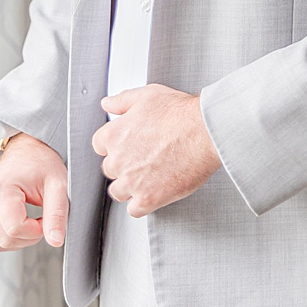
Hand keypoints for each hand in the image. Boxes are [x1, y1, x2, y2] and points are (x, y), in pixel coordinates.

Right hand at [0, 133, 68, 251]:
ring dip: (20, 239)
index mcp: (0, 190)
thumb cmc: (42, 163)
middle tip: (44, 219)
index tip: (48, 218)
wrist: (26, 151)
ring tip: (34, 220)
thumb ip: (57, 213)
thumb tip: (56, 241)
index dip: (37, 230)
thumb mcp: (58, 184)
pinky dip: (11, 237)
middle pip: (5, 239)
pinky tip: (23, 221)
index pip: (15, 228)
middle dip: (30, 237)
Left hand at [94, 85, 221, 215]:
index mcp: (114, 135)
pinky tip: (155, 193)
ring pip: (119, 191)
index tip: (129, 146)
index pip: (100, 146)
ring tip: (150, 178)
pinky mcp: (148, 198)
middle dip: (125, 165)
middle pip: (111, 169)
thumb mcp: (148, 96)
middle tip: (146, 160)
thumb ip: (122, 101)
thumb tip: (108, 104)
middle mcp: (118, 160)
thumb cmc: (182, 113)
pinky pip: (135, 210)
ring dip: (131, 186)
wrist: (207, 132)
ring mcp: (132, 181)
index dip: (116, 145)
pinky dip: (143, 204)